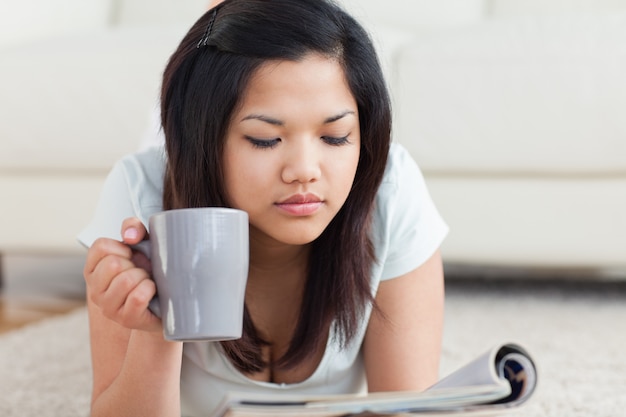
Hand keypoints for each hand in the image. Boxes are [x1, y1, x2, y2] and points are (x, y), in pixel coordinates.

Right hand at [83, 217, 161, 332]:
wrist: (167, 302)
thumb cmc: (151, 270)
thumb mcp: (143, 243)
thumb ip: (134, 228)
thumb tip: (130, 236)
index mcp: (93, 268)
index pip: (100, 247)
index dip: (122, 247)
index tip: (131, 256)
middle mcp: (94, 289)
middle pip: (113, 264)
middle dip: (135, 265)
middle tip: (141, 272)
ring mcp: (108, 307)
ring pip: (126, 281)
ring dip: (144, 278)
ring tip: (146, 283)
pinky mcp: (126, 319)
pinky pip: (138, 297)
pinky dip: (150, 290)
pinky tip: (151, 293)